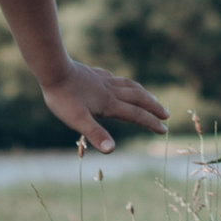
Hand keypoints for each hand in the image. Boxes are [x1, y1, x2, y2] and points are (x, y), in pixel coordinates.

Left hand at [39, 65, 167, 154]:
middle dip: (154, 107)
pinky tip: (121, 83)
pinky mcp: (95, 75)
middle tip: (166, 115)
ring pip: (130, 86)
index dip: (150, 123)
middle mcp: (111, 91)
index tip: (164, 130)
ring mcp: (103, 81)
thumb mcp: (78, 120)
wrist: (54, 70)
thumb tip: (111, 150)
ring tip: (151, 98)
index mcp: (110, 104)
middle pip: (139, 99)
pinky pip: (115, 79)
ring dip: (144, 94)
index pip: (136, 115)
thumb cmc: (63, 98)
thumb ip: (96, 134)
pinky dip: (125, 83)